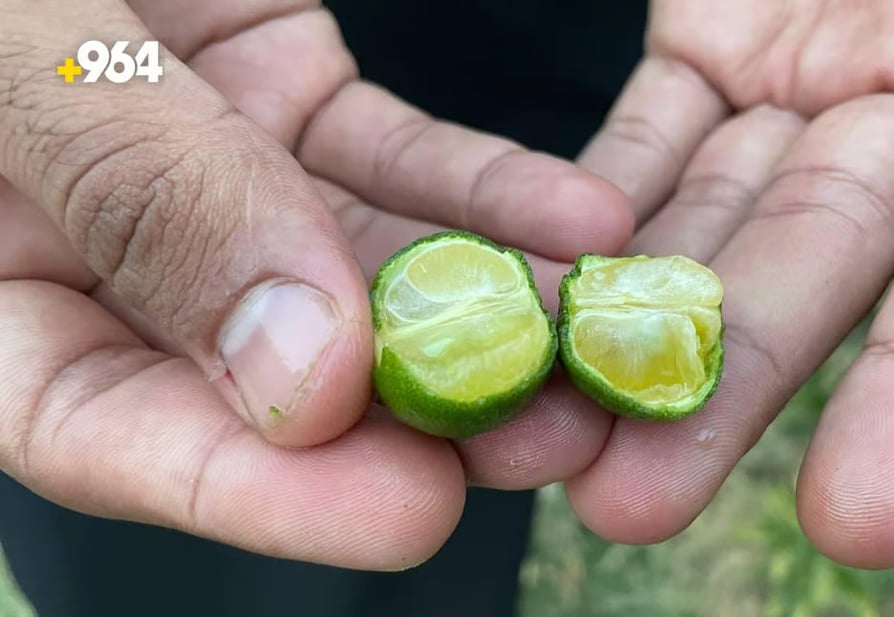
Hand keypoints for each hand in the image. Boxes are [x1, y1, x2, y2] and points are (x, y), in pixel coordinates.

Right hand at [0, 0, 631, 569]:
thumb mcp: (11, 44)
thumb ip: (135, 191)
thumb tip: (300, 370)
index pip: (108, 427)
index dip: (255, 488)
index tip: (408, 514)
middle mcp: (110, 255)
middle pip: (265, 370)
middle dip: (414, 412)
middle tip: (542, 440)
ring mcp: (215, 181)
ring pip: (359, 271)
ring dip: (483, 309)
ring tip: (593, 342)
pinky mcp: (291, 99)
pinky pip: (402, 159)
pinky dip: (490, 192)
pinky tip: (586, 221)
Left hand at [572, 0, 893, 567]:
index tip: (859, 523)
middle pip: (818, 269)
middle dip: (722, 390)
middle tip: (625, 510)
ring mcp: (816, 85)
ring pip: (712, 224)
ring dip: (624, 333)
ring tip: (539, 449)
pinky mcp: (719, 50)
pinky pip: (648, 147)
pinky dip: (587, 220)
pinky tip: (525, 292)